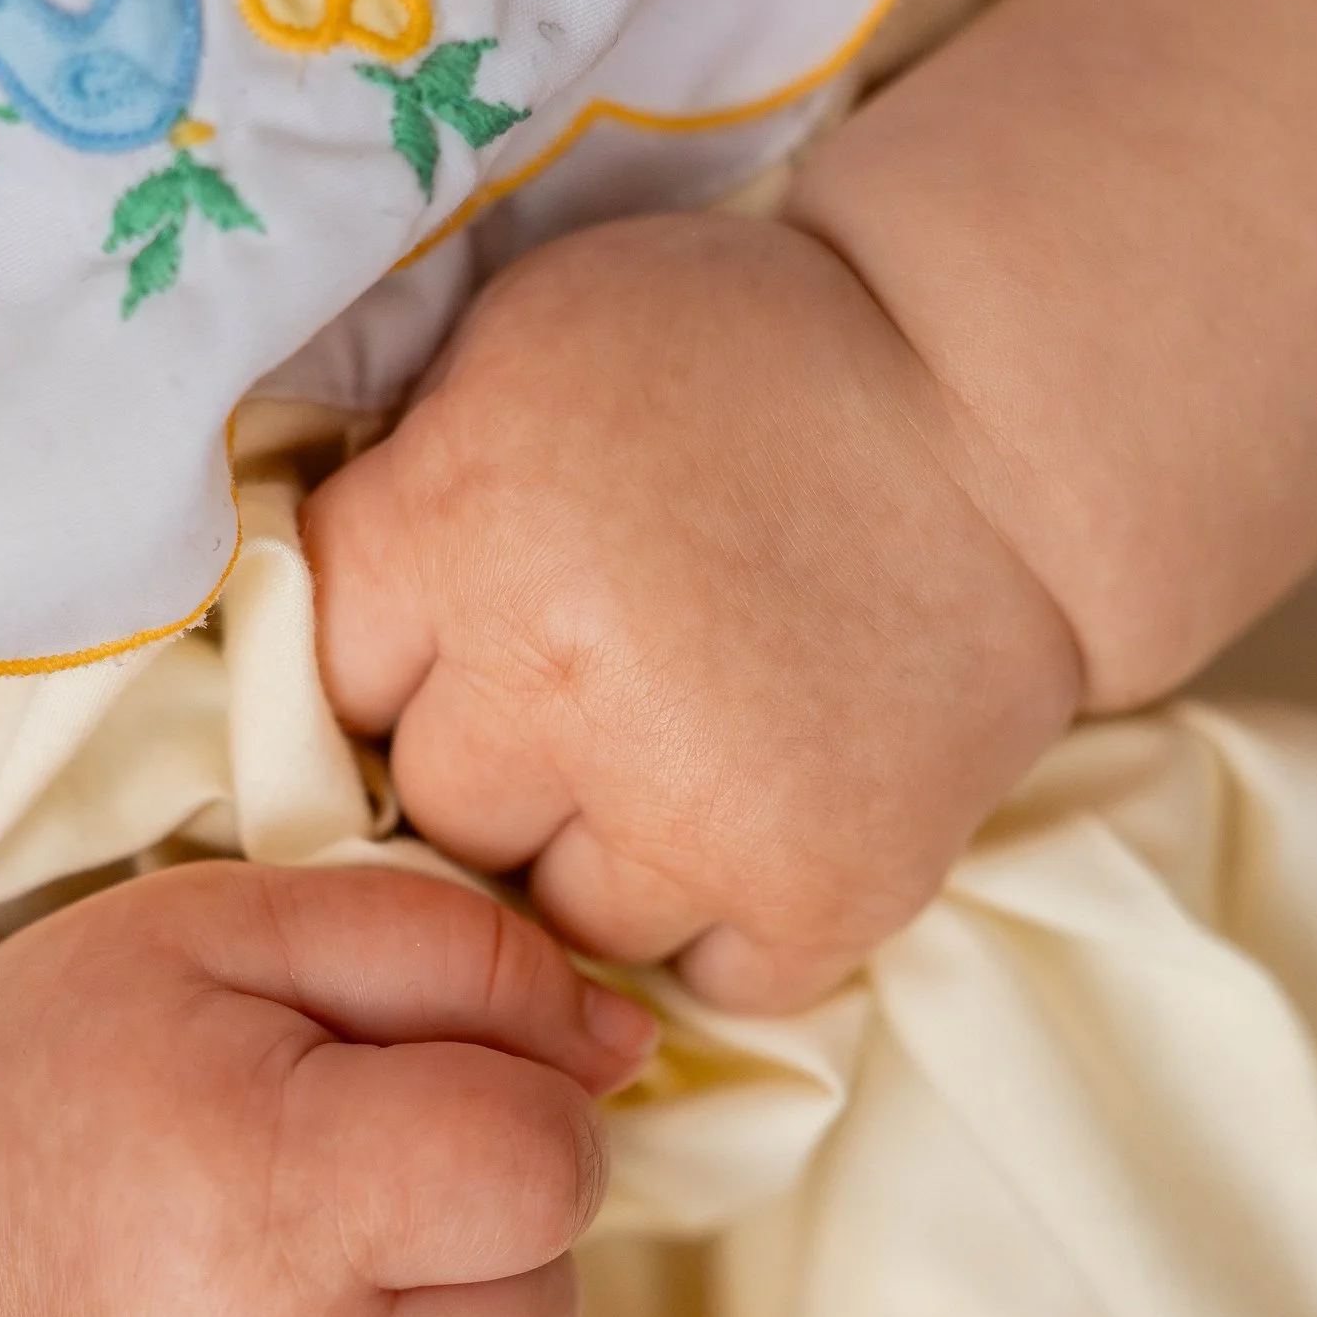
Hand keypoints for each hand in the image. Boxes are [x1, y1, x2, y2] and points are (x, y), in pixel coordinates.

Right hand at [0, 862, 649, 1316]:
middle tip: (344, 1199)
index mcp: (261, 1202)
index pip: (547, 1168)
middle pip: (547, 1298)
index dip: (516, 1109)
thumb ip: (458, 954)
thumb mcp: (227, 935)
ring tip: (340, 1298)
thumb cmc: (73, 1081)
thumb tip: (630, 1050)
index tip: (422, 1100)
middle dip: (484, 1233)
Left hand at [305, 216, 1083, 1012]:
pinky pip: (712, 975)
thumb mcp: (533, 341)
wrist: (1006, 420)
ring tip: (690, 749)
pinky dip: (733, 916)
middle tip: (599, 684)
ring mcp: (693, 813)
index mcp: (464, 532)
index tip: (481, 624)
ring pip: (566, 916)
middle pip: (442, 810)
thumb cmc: (754, 357)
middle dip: (502, 756)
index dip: (408, 651)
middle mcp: (559, 690)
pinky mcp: (820, 892)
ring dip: (611, 854)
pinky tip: (767, 811)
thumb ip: (415, 470)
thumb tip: (311, 599)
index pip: (335, 675)